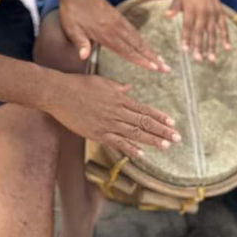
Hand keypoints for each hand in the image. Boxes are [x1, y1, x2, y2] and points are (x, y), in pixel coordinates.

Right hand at [45, 73, 180, 158]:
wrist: (58, 93)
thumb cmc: (79, 84)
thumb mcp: (102, 82)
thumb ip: (117, 87)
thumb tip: (129, 88)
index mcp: (119, 98)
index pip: (144, 109)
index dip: (160, 117)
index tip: (172, 123)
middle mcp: (116, 111)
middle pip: (144, 122)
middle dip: (162, 131)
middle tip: (177, 138)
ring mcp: (107, 123)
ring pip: (134, 133)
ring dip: (151, 140)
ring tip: (166, 145)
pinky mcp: (96, 133)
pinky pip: (117, 142)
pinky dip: (130, 148)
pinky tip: (141, 154)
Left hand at [59, 0, 169, 71]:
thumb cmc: (71, 11)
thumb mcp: (72, 28)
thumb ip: (80, 42)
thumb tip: (83, 56)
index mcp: (105, 33)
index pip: (127, 50)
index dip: (141, 60)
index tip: (154, 68)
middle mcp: (116, 28)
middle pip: (138, 46)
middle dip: (152, 58)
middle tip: (166, 68)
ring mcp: (118, 21)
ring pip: (138, 38)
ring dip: (149, 50)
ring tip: (160, 59)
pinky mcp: (117, 15)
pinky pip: (133, 30)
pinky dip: (141, 40)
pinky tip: (144, 45)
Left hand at [166, 0, 229, 61]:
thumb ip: (173, 7)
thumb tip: (167, 16)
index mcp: (191, 9)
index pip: (188, 26)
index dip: (186, 38)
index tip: (185, 50)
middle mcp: (203, 12)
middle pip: (200, 31)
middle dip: (199, 46)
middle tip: (198, 59)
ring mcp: (213, 13)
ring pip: (212, 32)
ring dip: (212, 46)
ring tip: (211, 59)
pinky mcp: (220, 13)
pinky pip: (224, 27)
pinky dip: (226, 37)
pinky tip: (227, 48)